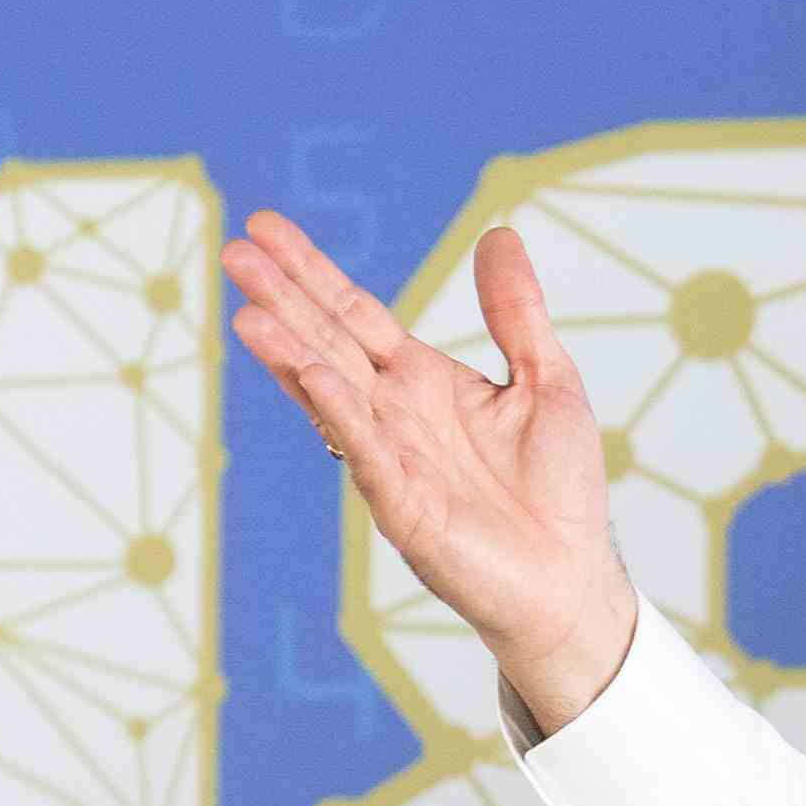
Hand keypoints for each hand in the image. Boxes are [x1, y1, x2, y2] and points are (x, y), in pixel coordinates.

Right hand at [222, 210, 642, 728]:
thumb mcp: (548, 381)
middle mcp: (396, 414)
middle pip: (329, 342)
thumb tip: (498, 234)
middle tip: (234, 251)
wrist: (570, 578)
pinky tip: (313, 374)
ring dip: (291, 354)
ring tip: (248, 313)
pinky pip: (365, 451)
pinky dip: (340, 412)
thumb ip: (517, 313)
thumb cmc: (558, 488)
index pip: (355, 315)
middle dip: (284, 299)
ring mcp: (391, 459)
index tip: (264, 228)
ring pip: (331, 394)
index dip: (313, 272)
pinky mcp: (403, 506)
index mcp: (424, 380)